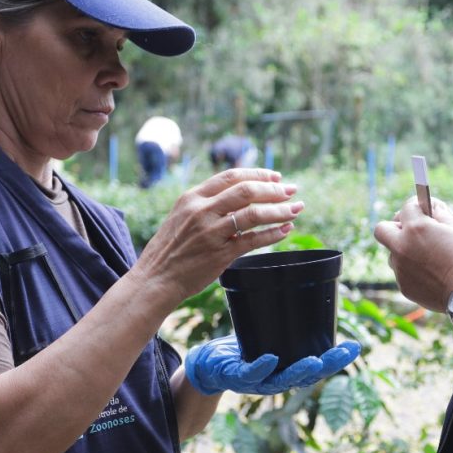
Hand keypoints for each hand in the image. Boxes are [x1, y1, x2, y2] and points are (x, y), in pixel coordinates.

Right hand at [130, 168, 305, 312]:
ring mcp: (211, 232)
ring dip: (280, 210)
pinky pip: (254, 240)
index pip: (231, 176)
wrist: (155, 279)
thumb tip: (237, 194)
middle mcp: (202, 211)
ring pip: (254, 214)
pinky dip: (273, 233)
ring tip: (296, 209)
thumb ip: (205, 204)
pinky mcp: (220, 254)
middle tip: (292, 191)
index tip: (276, 177)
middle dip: (274, 190)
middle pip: (247, 191)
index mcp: (192, 197)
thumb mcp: (181, 216)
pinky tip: (286, 230)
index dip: (258, 174)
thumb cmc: (169, 249)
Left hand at [184, 336, 361, 395]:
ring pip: (282, 380)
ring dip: (300, 371)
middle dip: (326, 366)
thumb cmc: (242, 348)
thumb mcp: (266, 334)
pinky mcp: (235, 378)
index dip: (337, 359)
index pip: (318, 366)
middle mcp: (277, 380)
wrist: (208, 367)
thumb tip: (306, 288)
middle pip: (307, 376)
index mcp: (288, 370)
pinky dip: (261, 367)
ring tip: (315, 362)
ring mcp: (257, 382)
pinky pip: (250, 373)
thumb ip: (284, 321)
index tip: (355, 347)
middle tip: (342, 354)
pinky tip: (270, 358)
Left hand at [373, 195, 452, 311]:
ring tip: (427, 256)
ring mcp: (400, 268)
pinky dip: (412, 270)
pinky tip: (431, 274)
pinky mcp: (403, 286)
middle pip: (382, 229)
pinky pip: (402, 272)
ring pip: (392, 253)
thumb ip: (440, 213)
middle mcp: (402, 247)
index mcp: (416, 228)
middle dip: (394, 226)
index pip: (406, 207)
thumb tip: (431, 206)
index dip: (417, 206)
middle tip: (410, 230)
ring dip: (404, 251)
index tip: (423, 210)